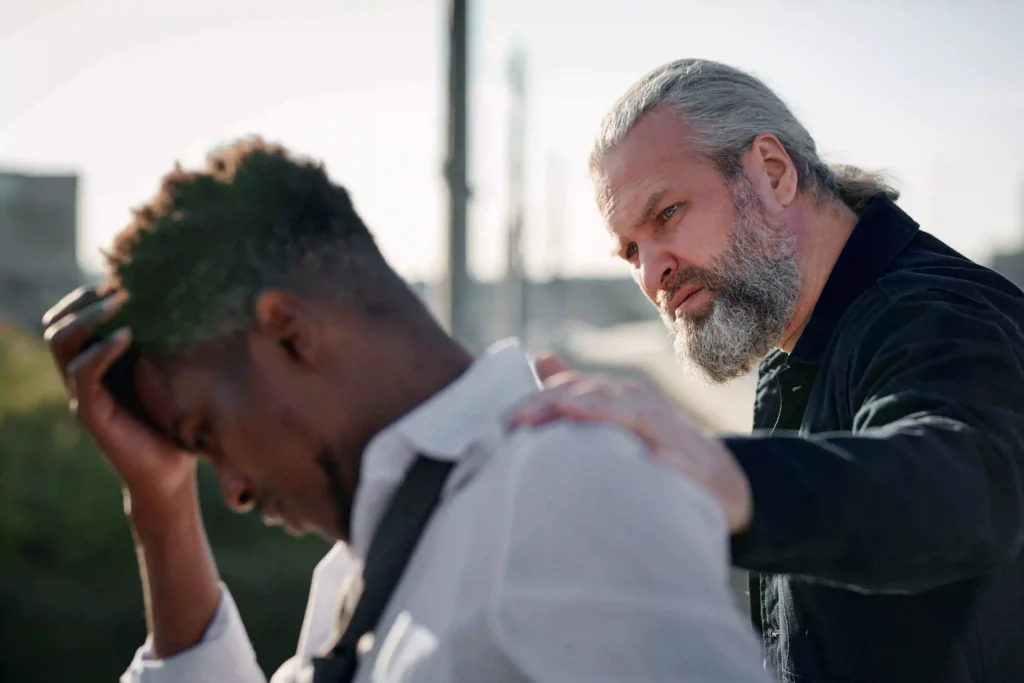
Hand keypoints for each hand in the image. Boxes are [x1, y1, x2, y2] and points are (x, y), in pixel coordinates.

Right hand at [42, 287, 195, 512]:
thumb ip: (170, 345)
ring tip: (118, 302)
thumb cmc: (180, 421)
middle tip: (115, 287)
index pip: (72, 318)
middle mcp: (84, 376)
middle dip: (82, 300)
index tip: (121, 276)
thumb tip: (200, 301)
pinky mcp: (91, 414)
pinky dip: (101, 351)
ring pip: (61, 344)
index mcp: (99, 364)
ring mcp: (83, 394)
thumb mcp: (174, 375)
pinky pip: (82, 375)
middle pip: (58, 325)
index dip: (88, 295)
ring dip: (87, 318)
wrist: (173, 474)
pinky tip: (128, 336)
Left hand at [515, 354, 752, 532]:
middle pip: (597, 398)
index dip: (538, 401)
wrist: (720, 478)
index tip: (504, 419)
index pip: (573, 391)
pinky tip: (649, 462)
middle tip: (521, 420)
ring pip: (636, 416)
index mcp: (618, 399)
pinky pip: (679, 460)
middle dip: (558, 404)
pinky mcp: (695, 465)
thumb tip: (540, 358)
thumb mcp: (615, 414)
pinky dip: (665, 459)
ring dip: (604, 412)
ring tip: (572, 412)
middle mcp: (641, 408)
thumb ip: (577, 390)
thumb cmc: (654, 445)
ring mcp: (670, 433)